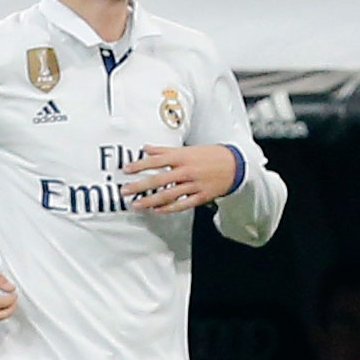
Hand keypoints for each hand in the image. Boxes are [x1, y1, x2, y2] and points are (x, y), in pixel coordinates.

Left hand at [121, 144, 240, 213]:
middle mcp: (186, 170)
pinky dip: (169, 208)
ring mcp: (194, 185)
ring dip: (151, 200)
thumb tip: (146, 148)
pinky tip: (157, 210)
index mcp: (182, 157)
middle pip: (159, 179)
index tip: (126, 170)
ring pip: (169, 194)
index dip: (140, 165)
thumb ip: (165, 150)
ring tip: (136, 204)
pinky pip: (183, 204)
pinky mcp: (201, 196)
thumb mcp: (187, 149)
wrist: (235, 165)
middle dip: (140, 186)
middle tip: (125, 190)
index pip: (156, 160)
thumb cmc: (210, 155)